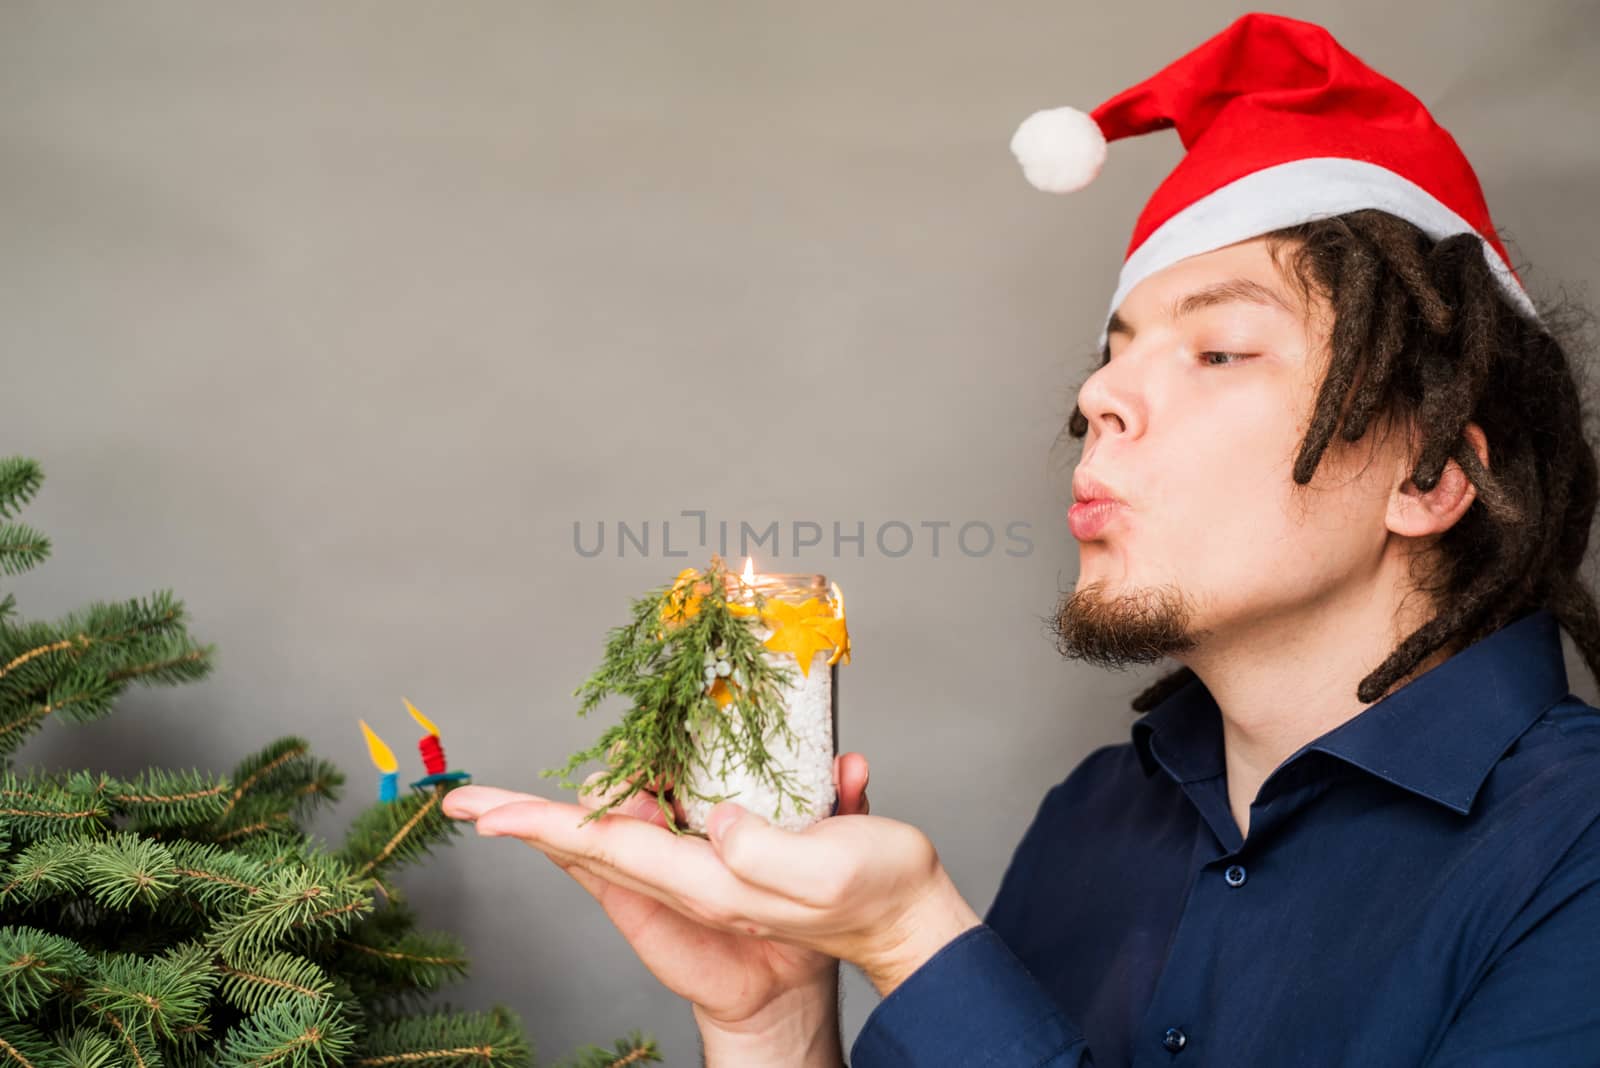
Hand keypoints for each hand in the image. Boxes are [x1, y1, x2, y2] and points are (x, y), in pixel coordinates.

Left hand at [444, 754, 872, 1031]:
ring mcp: (711, 867)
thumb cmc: (876, 899)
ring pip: (627, 825)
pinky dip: (648, 788)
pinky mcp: (735, 848)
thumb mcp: (825, 874)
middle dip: (530, 819)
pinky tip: (638, 773)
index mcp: (711, 883)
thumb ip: (762, 853)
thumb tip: (716, 819)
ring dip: (577, 798)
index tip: (481, 813)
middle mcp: (697, 877)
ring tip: (522, 789)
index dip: (540, 826)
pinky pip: (674, 815)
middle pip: (596, 839)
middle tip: (471, 799)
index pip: (607, 847)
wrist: (907, 928)